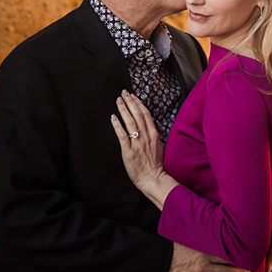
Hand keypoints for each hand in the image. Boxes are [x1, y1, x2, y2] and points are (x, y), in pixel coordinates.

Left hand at [110, 92, 177, 208]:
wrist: (153, 178)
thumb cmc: (156, 165)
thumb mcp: (159, 146)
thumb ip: (152, 136)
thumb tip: (147, 127)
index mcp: (154, 134)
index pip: (146, 114)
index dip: (139, 103)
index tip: (133, 96)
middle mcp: (146, 137)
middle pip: (138, 115)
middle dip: (130, 102)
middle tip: (123, 93)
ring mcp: (137, 144)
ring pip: (130, 122)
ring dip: (124, 110)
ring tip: (118, 100)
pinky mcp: (129, 151)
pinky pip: (122, 135)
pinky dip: (117, 125)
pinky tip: (113, 117)